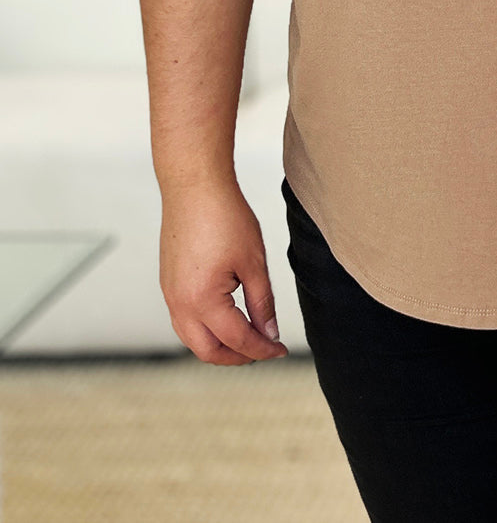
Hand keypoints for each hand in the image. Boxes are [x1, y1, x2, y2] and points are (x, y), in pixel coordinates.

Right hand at [159, 179, 288, 364]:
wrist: (194, 187)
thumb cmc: (225, 217)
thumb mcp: (253, 262)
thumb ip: (262, 303)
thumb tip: (269, 333)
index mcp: (202, 301)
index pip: (237, 340)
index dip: (262, 349)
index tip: (281, 349)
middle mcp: (179, 304)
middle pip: (208, 351)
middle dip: (238, 356)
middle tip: (264, 349)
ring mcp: (169, 294)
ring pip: (192, 339)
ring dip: (219, 345)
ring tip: (248, 337)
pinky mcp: (167, 283)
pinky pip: (184, 320)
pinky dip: (205, 329)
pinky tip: (226, 318)